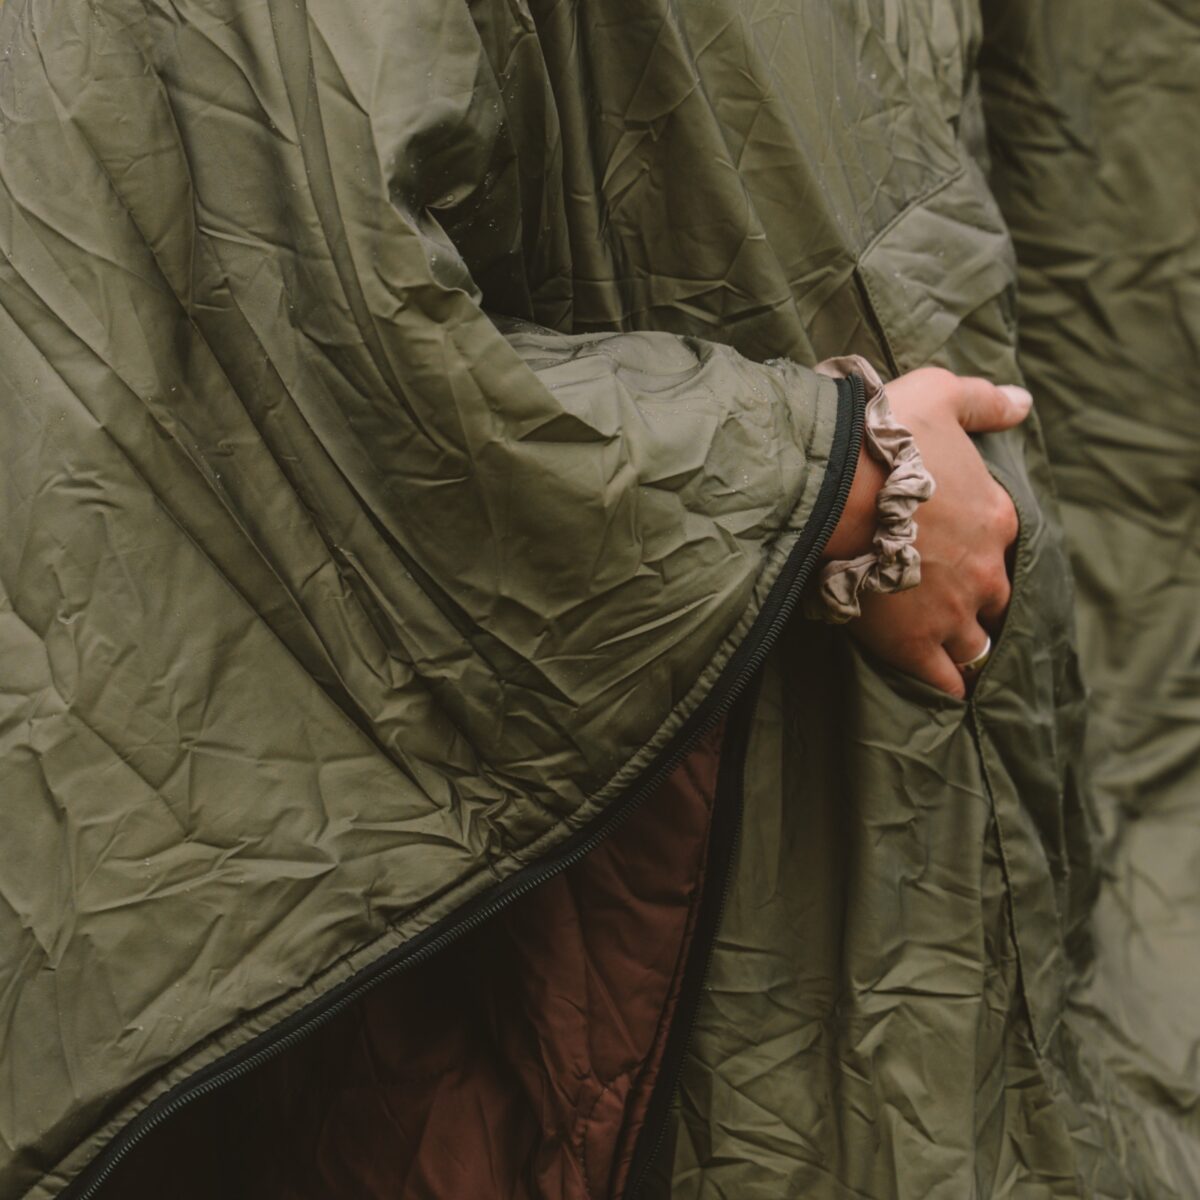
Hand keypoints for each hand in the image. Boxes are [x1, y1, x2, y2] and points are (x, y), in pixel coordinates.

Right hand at [823, 368, 1030, 698]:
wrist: (836, 485)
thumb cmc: (885, 436)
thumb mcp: (940, 394)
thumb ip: (984, 400)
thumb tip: (1023, 402)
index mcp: (995, 516)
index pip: (1002, 545)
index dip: (980, 551)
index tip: (954, 551)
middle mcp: (985, 570)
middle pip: (995, 600)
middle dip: (977, 603)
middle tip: (948, 603)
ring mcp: (953, 611)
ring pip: (975, 644)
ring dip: (964, 646)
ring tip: (945, 652)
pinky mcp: (915, 644)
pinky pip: (944, 679)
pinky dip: (946, 686)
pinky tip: (943, 692)